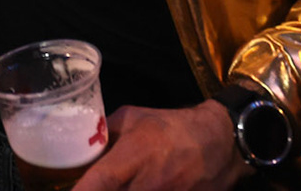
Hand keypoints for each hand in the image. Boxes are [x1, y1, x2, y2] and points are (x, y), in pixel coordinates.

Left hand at [73, 102, 239, 190]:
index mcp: (132, 158)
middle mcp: (146, 185)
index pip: (97, 183)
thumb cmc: (172, 127)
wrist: (220, 144)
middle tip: (82, 187)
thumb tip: (80, 143)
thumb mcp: (134, 118)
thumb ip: (105, 132)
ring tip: (121, 184)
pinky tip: (134, 188)